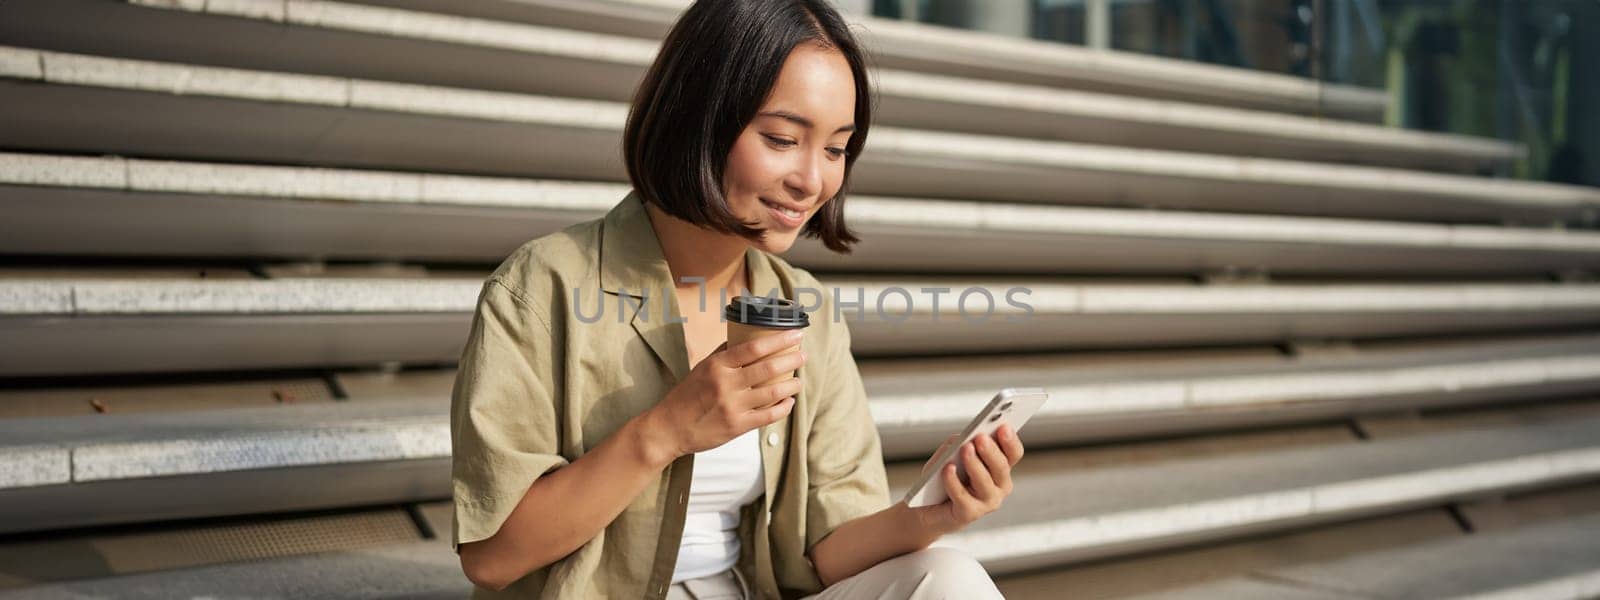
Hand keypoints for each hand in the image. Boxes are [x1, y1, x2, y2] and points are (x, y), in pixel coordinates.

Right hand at [646, 329, 805, 457]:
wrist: (669, 428)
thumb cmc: (685, 397)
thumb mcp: (701, 368)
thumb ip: (722, 354)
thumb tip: (741, 338)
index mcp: (717, 366)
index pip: (754, 347)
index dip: (779, 340)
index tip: (796, 334)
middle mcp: (726, 384)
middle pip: (768, 368)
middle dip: (791, 359)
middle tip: (803, 355)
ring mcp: (733, 406)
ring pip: (773, 393)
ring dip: (791, 385)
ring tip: (799, 380)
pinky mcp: (737, 426)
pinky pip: (768, 416)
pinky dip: (783, 408)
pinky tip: (789, 402)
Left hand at [907, 423, 1024, 536]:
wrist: (930, 507)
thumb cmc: (946, 475)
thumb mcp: (951, 454)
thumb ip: (959, 443)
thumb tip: (964, 438)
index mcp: (1001, 468)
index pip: (1013, 453)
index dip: (1010, 441)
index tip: (1004, 426)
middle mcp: (1000, 486)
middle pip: (1001, 467)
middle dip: (991, 451)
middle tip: (981, 437)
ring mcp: (987, 502)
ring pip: (985, 482)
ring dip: (974, 464)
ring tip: (965, 448)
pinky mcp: (969, 514)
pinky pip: (962, 496)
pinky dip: (954, 481)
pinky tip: (948, 468)